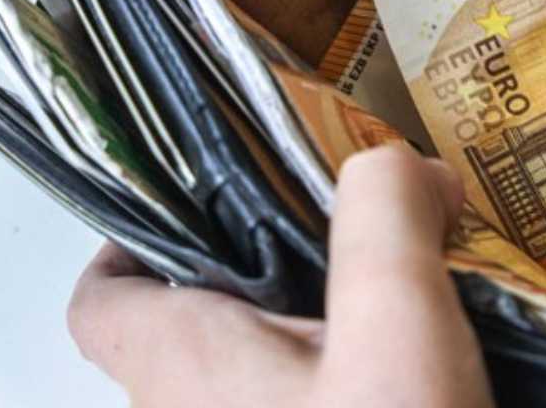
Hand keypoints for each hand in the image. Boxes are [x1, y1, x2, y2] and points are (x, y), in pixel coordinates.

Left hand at [67, 146, 492, 406]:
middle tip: (368, 227)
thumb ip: (383, 216)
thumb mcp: (396, 322)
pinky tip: (440, 363)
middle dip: (286, 268)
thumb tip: (405, 167)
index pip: (106, 298)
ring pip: (273, 374)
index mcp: (185, 367)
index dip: (143, 238)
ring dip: (338, 326)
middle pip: (207, 324)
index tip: (226, 198)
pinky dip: (366, 378)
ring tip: (422, 286)